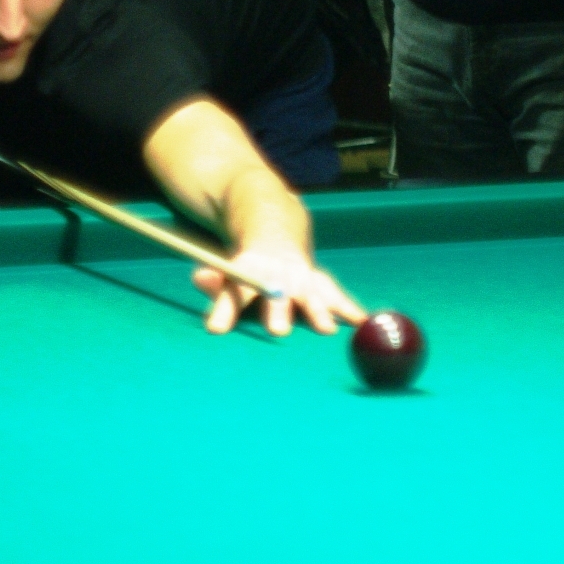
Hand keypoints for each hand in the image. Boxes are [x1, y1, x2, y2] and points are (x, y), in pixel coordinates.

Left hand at [193, 239, 362, 337]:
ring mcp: (301, 279)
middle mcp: (278, 278)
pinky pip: (336, 296)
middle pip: (277, 297)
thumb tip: (201, 277)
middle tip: (277, 331)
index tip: (215, 329)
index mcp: (249, 273)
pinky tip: (362, 321)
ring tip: (326, 330)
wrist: (275, 233)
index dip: (225, 311)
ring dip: (318, 312)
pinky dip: (348, 308)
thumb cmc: (247, 267)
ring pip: (311, 295)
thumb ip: (215, 283)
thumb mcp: (226, 272)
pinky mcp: (320, 284)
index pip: (235, 293)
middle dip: (278, 312)